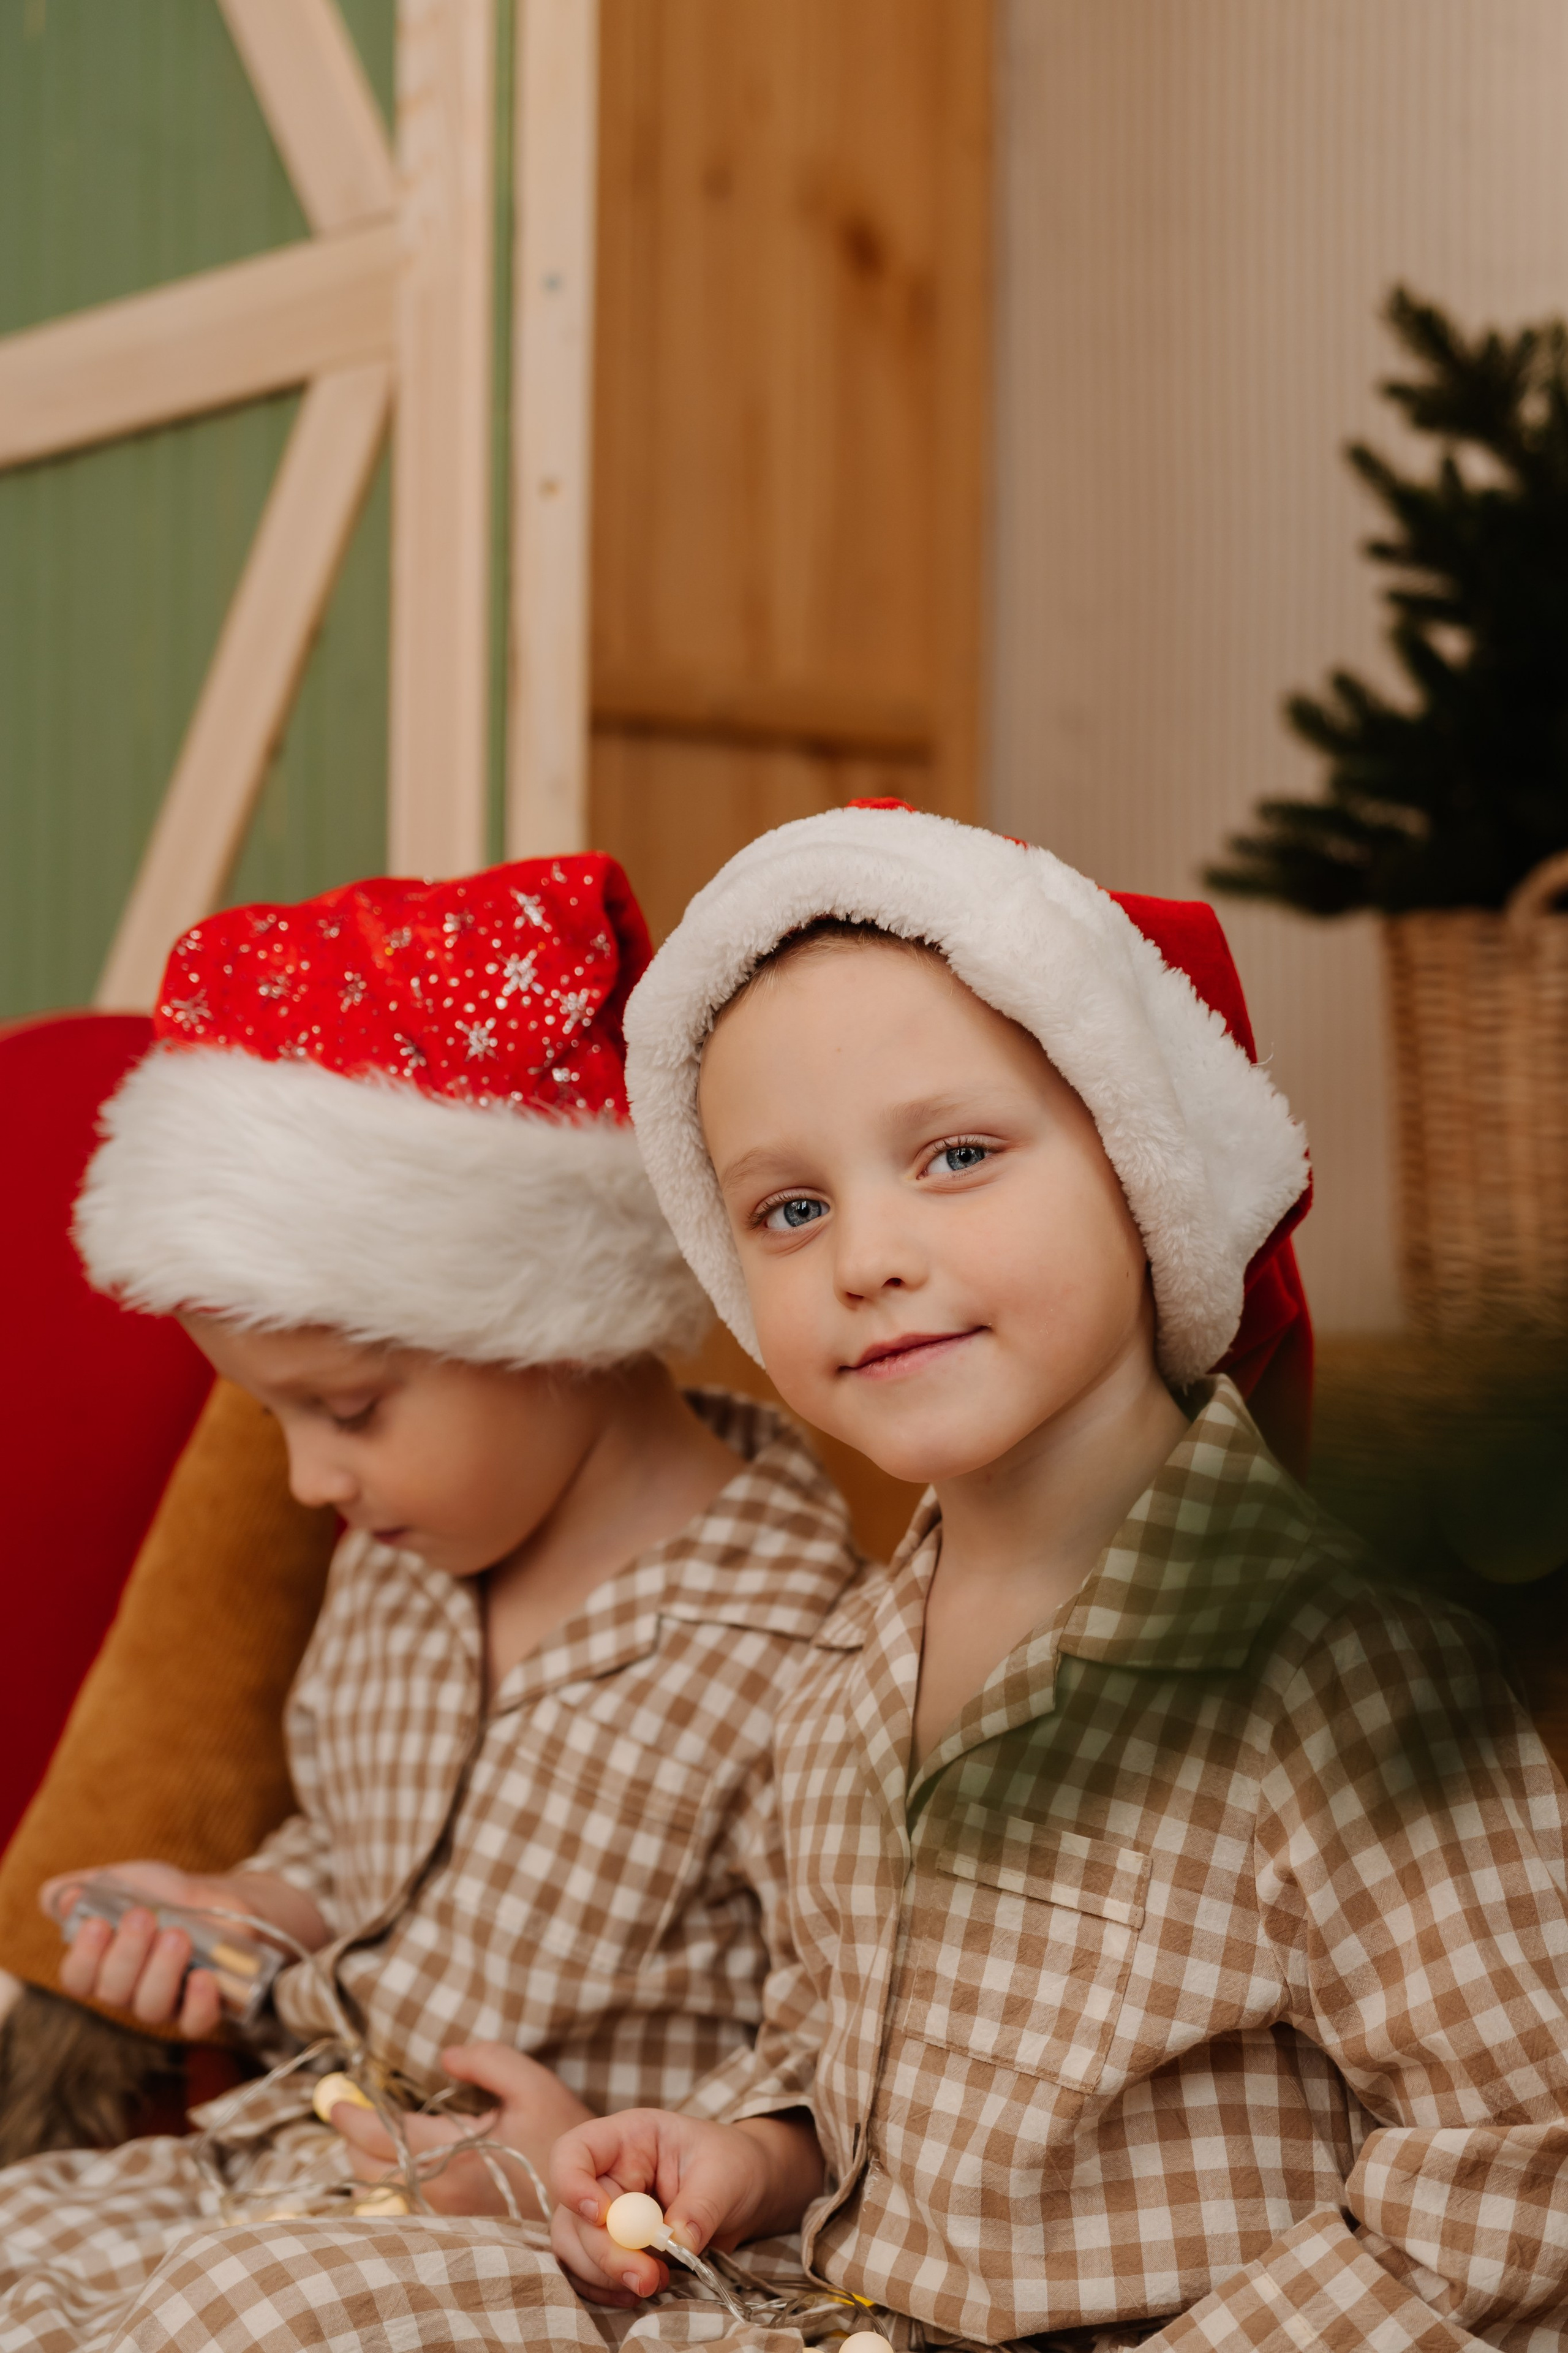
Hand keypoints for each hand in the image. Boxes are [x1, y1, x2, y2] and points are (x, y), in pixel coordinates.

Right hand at [40, 1861, 325, 2037]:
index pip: (78, 1978)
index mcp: (103, 1966)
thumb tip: (58, 1895)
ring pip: (150, 2007)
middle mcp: (129, 1992)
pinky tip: (204, 1977)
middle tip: (142, 1917)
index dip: (83, 1956)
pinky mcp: (202, 2010)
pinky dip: (198, 2004)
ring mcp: (166, 2004)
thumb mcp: (128, 1881)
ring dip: (161, 1971)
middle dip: (126, 1954)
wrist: (223, 1901)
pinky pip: (194, 2024)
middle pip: (113, 1992)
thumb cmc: (166, 1895)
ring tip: (178, 1935)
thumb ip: (91, 1888)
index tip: (97, 1923)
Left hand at [329, 2043, 592, 2214]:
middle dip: (354, 2140)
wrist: (586, 2195)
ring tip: (375, 2138)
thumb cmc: (561, 2137)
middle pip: (370, 2170)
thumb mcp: (532, 2084)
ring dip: (369, 2165)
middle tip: (354, 2113)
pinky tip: (402, 2166)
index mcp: (454, 2156)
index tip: (336, 2102)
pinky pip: (404, 2207)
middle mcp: (440, 2193)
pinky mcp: (454, 2228)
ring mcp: (445, 2216)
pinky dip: (390, 2185)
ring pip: (383, 2194)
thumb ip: (486, 2060)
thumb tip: (445, 2057)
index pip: (382, 2138)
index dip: (352, 2119)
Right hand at [549, 2109, 822, 2308]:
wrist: (747, 2190)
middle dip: (606, 2253)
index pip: (574, 2151)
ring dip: (606, 2275)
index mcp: (628, 2139)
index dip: (573, 2184)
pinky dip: (608, 2289)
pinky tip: (639, 2292)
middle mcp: (607, 2175)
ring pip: (575, 2249)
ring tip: (655, 2283)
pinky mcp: (614, 2248)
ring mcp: (607, 2214)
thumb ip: (700, 2207)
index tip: (602, 2216)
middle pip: (574, 2215)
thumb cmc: (732, 2165)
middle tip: (647, 2278)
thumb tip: (676, 2244)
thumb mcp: (725, 2175)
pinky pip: (589, 2274)